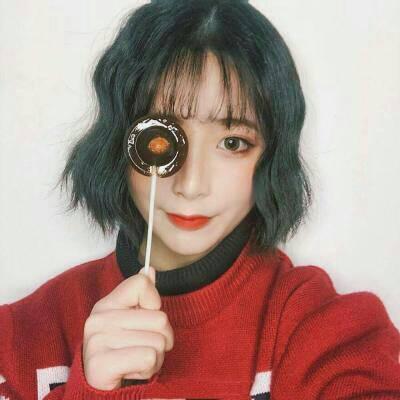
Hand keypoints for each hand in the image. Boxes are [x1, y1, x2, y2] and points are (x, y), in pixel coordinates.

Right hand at [82, 266, 173, 389]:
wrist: (99, 387)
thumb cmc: (122, 350)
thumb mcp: (130, 319)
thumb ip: (140, 294)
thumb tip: (150, 270)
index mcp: (107, 304)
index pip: (142, 283)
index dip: (154, 303)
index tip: (145, 318)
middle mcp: (99, 319)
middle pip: (160, 318)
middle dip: (162, 338)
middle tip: (144, 347)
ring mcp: (97, 340)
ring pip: (158, 342)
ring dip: (156, 356)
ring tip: (137, 360)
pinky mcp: (101, 364)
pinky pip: (148, 358)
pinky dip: (149, 369)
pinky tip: (133, 370)